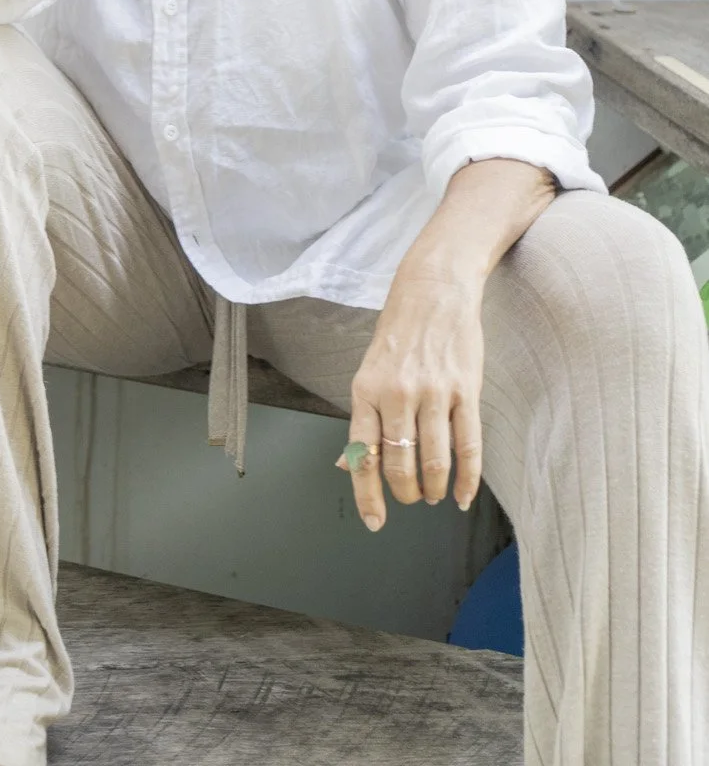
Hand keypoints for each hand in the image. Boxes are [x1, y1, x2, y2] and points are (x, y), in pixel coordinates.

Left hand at [337, 265, 484, 528]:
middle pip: (399, 464)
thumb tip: (346, 464)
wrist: (433, 290)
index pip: (362, 456)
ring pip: (434, 461)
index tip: (375, 522)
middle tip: (412, 498)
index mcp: (365, 391)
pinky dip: (467, 479)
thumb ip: (362, 421)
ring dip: (435, 488)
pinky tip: (463, 494)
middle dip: (406, 493)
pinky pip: (468, 446)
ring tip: (435, 494)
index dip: (367, 496)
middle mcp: (396, 394)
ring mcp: (433, 392)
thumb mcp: (368, 372)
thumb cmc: (398, 335)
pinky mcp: (465, 390)